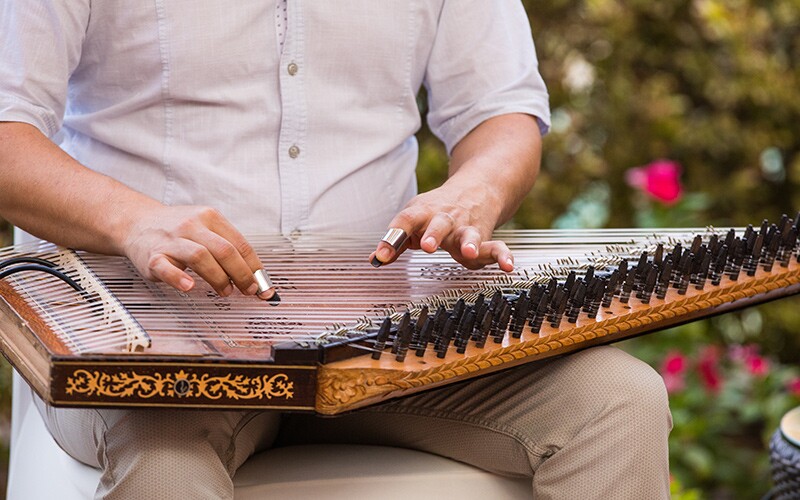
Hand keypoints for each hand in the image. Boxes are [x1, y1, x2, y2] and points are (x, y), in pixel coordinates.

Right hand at [122, 204, 269, 297]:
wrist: (136, 222)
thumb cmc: (177, 230)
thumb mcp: (206, 228)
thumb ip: (229, 248)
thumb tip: (256, 276)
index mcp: (210, 217)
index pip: (240, 244)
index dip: (255, 267)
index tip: (263, 285)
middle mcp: (191, 225)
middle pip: (224, 250)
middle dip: (242, 274)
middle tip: (248, 290)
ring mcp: (171, 241)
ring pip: (200, 257)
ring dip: (218, 278)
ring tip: (225, 291)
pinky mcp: (152, 256)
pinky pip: (166, 267)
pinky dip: (178, 278)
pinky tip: (189, 286)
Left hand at [369, 179, 513, 271]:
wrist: (476, 187)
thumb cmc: (436, 210)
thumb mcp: (414, 219)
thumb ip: (395, 243)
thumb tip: (375, 260)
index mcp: (423, 213)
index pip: (405, 220)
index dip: (392, 237)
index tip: (381, 256)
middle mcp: (446, 219)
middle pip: (439, 224)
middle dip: (433, 234)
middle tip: (426, 246)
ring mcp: (467, 228)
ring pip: (469, 234)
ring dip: (469, 243)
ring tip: (467, 252)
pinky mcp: (485, 238)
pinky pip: (497, 247)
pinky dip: (503, 256)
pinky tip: (508, 266)